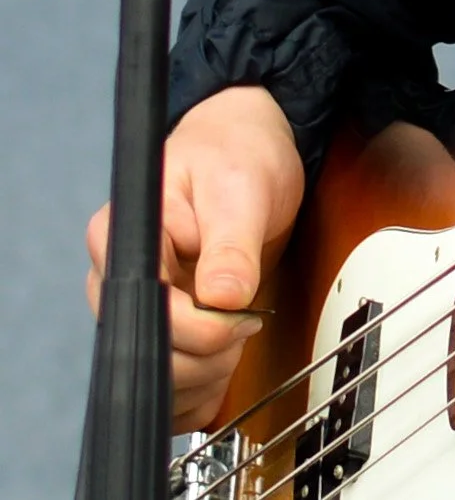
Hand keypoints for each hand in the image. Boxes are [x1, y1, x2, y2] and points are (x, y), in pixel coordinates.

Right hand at [85, 84, 304, 432]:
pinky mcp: (156, 328)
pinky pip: (166, 386)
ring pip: (155, 378)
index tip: (238, 313)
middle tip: (248, 322)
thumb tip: (222, 299)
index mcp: (121, 234)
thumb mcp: (240, 188)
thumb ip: (230, 244)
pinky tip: (225, 364)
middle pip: (146, 352)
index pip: (145, 309)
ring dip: (205, 376)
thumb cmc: (237, 156)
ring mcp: (133, 308)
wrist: (249, 152)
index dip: (194, 326)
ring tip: (241, 334)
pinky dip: (199, 390)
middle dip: (206, 354)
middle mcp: (116, 277)